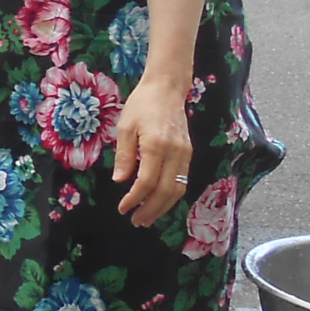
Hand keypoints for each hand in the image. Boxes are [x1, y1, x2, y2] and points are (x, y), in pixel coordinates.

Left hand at [113, 74, 192, 228]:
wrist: (167, 89)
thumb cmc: (142, 105)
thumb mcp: (125, 127)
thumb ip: (124, 155)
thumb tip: (120, 181)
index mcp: (156, 146)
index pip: (147, 182)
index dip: (135, 199)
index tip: (123, 209)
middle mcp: (175, 153)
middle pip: (165, 191)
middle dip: (150, 210)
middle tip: (136, 221)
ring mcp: (185, 154)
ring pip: (178, 189)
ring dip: (163, 207)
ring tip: (147, 218)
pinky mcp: (189, 153)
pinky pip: (182, 180)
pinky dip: (171, 195)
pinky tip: (159, 202)